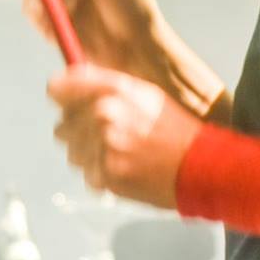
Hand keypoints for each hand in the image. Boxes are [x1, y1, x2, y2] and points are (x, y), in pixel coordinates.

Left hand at [47, 65, 200, 208]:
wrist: (200, 166)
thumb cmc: (173, 129)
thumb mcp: (145, 94)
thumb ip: (105, 86)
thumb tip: (68, 81)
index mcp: (113, 89)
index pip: (58, 88)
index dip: (61, 97)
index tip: (66, 105)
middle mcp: (105, 113)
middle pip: (62, 126)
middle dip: (80, 134)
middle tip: (109, 139)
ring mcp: (105, 145)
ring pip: (73, 154)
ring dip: (90, 158)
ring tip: (121, 156)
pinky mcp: (108, 174)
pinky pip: (88, 176)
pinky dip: (103, 178)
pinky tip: (126, 171)